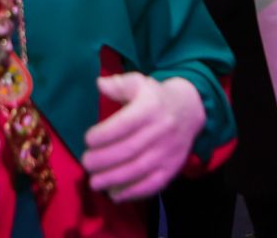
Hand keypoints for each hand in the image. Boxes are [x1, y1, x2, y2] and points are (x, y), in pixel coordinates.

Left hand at [82, 73, 205, 202]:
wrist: (190, 110)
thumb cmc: (155, 97)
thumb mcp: (139, 83)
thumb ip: (118, 84)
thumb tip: (100, 84)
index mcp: (150, 107)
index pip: (124, 124)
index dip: (103, 135)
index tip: (88, 140)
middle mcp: (160, 130)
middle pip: (128, 149)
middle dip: (103, 160)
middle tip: (86, 163)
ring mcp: (167, 151)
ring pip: (138, 169)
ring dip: (113, 179)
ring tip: (94, 182)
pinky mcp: (172, 168)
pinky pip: (152, 184)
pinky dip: (133, 192)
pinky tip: (115, 194)